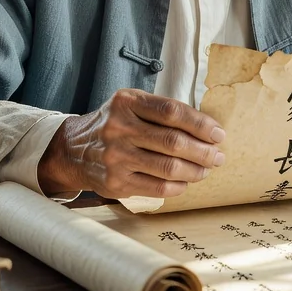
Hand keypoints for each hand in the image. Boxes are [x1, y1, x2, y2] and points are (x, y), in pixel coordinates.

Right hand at [37, 89, 225, 199]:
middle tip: (218, 155)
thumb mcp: (130, 104)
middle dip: (204, 151)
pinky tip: (186, 182)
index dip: (201, 124)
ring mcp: (116, 157)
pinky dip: (177, 186)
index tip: (218, 133)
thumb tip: (206, 128)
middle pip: (173, 142)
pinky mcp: (115, 183)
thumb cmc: (113, 123)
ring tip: (206, 169)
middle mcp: (119, 129)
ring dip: (195, 171)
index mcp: (126, 103)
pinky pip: (156, 187)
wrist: (73, 150)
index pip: (172, 112)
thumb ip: (162, 110)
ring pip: (168, 167)